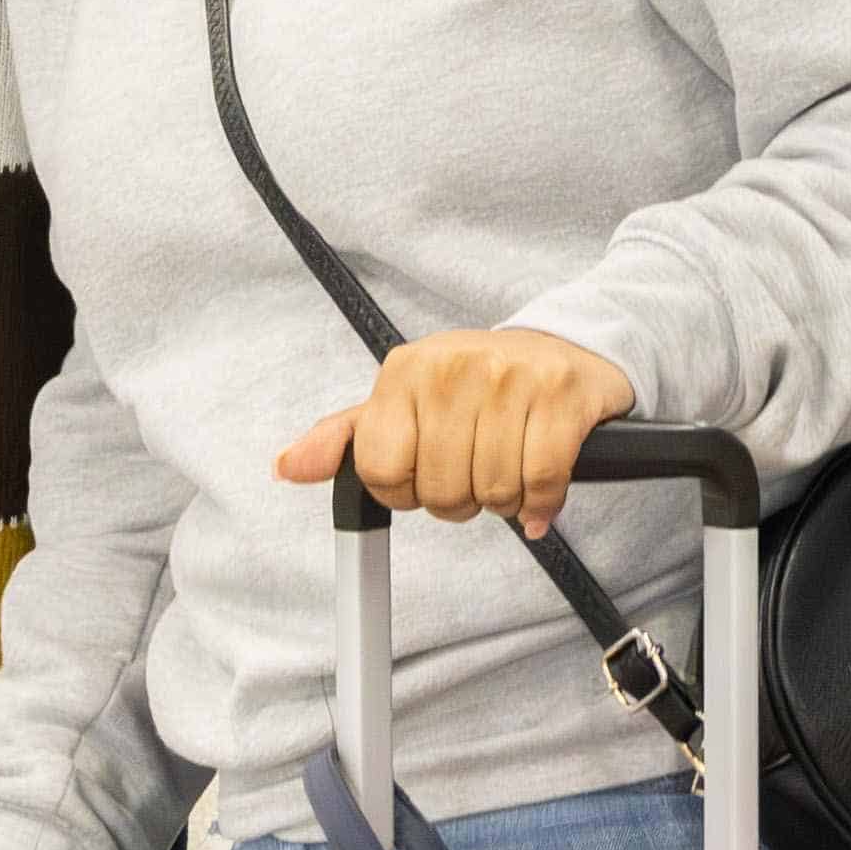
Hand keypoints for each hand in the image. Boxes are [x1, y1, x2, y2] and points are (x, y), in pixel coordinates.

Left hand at [276, 328, 634, 539]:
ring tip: (510, 465)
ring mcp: (510, 375)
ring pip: (493, 492)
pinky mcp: (560, 392)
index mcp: (406, 370)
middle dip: (462, 499)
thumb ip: (345, 440)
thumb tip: (286, 468)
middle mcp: (453, 365)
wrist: (564, 348)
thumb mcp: (406, 402)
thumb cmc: (477, 385)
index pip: (381, 472)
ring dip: (504, 500)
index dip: (407, 491)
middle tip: (477, 468)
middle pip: (441, 491)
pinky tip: (541, 488)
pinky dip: (542, 501)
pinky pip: (540, 482)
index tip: (427, 471)